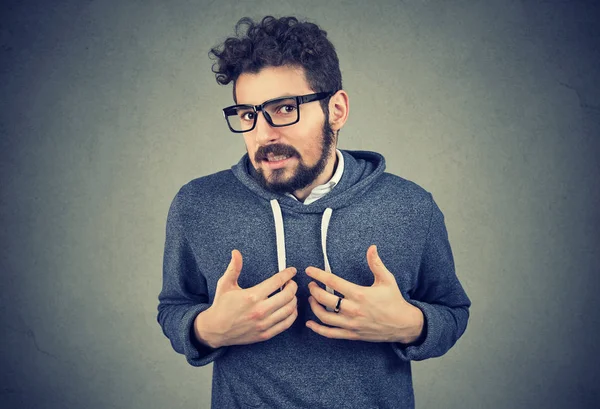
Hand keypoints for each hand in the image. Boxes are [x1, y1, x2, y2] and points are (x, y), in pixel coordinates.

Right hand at [194, 250, 297, 347]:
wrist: (215, 330)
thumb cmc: (221, 305)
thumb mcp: (225, 284)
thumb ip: (234, 268)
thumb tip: (236, 252)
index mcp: (252, 296)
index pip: (277, 281)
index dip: (287, 274)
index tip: (291, 271)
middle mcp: (260, 310)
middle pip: (288, 295)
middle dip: (293, 286)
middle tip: (291, 283)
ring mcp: (264, 323)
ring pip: (289, 309)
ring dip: (294, 299)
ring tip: (291, 294)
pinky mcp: (265, 334)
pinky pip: (286, 324)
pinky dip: (292, 314)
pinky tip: (290, 308)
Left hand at [305, 245, 423, 343]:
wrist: (404, 324)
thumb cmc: (394, 300)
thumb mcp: (387, 280)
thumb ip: (376, 263)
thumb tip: (372, 247)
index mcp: (359, 294)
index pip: (333, 281)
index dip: (318, 274)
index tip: (309, 270)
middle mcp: (353, 309)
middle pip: (324, 299)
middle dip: (313, 290)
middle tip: (311, 285)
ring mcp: (351, 323)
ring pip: (324, 317)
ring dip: (313, 307)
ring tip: (311, 299)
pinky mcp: (352, 334)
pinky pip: (330, 333)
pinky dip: (317, 329)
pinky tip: (310, 323)